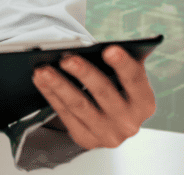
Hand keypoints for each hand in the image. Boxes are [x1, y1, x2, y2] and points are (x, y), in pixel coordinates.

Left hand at [32, 46, 155, 148]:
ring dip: (59, 85)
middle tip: (66, 58)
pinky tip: (40, 80)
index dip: (123, 65)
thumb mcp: (123, 76)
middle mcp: (129, 122)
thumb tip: (103, 43)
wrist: (109, 120)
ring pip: (79, 105)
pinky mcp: (86, 139)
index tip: (109, 49)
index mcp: (143, 102)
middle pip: (103, 93)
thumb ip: (119, 60)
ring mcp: (107, 134)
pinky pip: (65, 114)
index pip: (135, 81)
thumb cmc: (115, 87)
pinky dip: (51, 94)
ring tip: (43, 69)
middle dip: (84, 73)